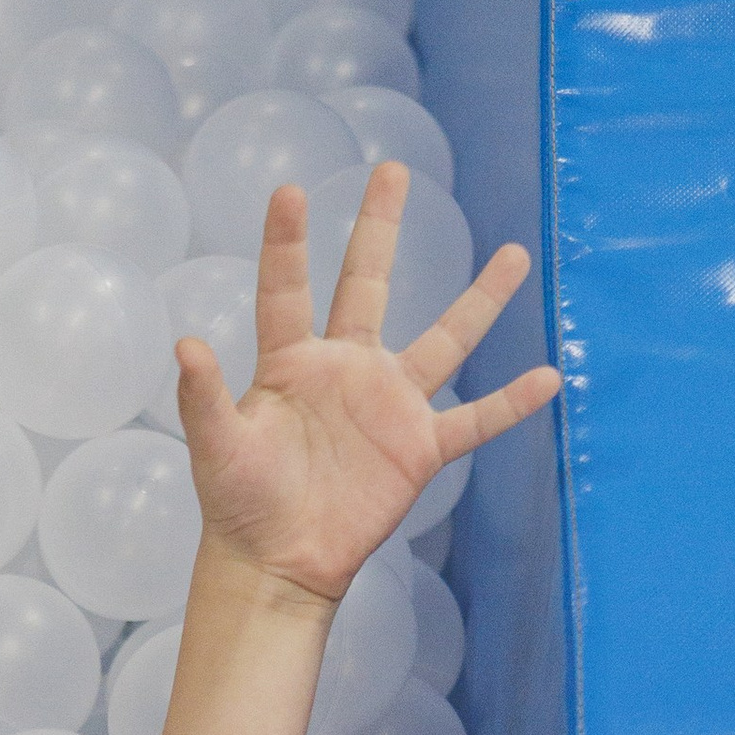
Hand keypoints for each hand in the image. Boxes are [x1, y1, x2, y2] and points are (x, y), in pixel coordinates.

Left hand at [175, 163, 560, 609]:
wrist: (278, 563)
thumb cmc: (238, 504)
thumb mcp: (216, 448)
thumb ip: (203, 397)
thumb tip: (186, 344)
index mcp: (291, 363)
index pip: (286, 290)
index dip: (287, 243)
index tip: (290, 190)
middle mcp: (346, 369)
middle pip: (368, 284)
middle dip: (379, 228)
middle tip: (393, 171)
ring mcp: (388, 405)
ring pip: (444, 341)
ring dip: (480, 300)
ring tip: (515, 254)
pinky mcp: (419, 448)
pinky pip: (474, 419)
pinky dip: (511, 403)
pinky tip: (549, 376)